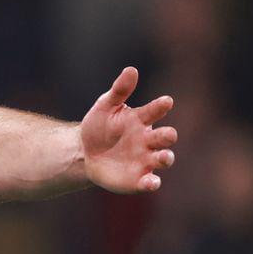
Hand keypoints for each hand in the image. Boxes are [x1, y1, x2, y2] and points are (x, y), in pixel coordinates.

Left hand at [79, 67, 176, 192]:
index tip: (166, 101)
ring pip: (163, 159)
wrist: (84, 153)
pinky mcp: (137, 179)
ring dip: (165, 158)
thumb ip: (119, 90)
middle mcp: (148, 140)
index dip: (161, 106)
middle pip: (165, 137)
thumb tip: (131, 69)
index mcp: (141, 120)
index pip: (155, 111)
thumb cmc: (99, 126)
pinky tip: (152, 183)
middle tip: (168, 135)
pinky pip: (149, 182)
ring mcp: (145, 160)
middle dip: (168, 136)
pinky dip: (152, 183)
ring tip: (164, 157)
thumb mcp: (105, 107)